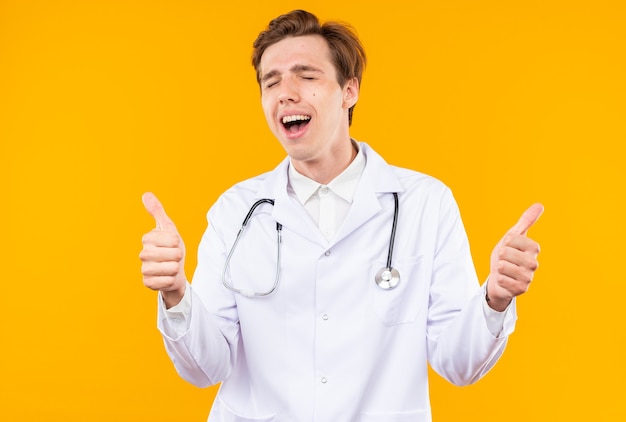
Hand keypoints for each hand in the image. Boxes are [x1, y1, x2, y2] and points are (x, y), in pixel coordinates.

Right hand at [139, 192, 186, 307]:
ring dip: (176, 268)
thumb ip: (157, 212)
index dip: (178, 243)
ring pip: (173, 268)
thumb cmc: (171, 248)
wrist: (173, 271)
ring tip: (171, 267)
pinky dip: (172, 280)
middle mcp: (143, 253)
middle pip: (175, 254)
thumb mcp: (168, 229)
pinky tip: (167, 278)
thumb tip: (146, 194)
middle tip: (173, 257)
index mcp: (148, 238)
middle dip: (179, 256)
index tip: (173, 245)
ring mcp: (144, 269)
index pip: (174, 239)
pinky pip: (168, 281)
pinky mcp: (147, 283)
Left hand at [487, 203, 543, 310]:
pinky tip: (505, 280)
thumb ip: (526, 221)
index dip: (505, 243)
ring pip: (502, 266)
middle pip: (505, 252)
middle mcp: (534, 263)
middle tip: (505, 261)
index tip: (508, 248)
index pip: (511, 238)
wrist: (500, 279)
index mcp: (534, 248)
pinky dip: (499, 279)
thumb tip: (540, 205)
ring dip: (499, 268)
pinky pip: (502, 279)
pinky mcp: (522, 289)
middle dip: (500, 256)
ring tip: (505, 270)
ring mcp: (529, 277)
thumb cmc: (507, 256)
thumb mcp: (513, 236)